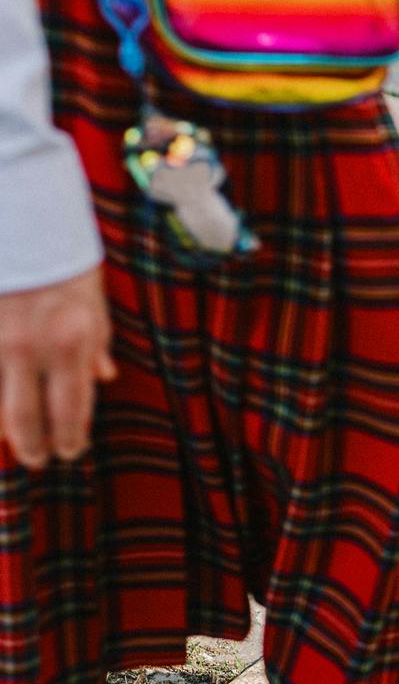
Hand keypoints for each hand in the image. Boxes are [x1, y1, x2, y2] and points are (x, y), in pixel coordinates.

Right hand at [0, 267, 115, 468]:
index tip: (70, 451)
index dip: (69, 437)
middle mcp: (29, 348)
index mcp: (71, 343)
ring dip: (5, 428)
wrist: (22, 224)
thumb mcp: (94, 304)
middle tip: (38, 459)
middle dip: (34, 445)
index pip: (71, 409)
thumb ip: (97, 346)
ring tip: (14, 442)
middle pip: (26, 417)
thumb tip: (103, 378)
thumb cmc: (64, 263)